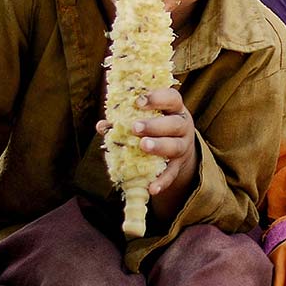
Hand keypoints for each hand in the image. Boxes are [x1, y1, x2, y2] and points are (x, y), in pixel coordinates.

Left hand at [96, 87, 197, 201]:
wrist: (179, 148)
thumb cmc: (156, 126)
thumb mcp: (148, 117)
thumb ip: (126, 119)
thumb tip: (102, 125)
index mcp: (174, 109)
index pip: (171, 98)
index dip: (157, 98)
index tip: (138, 101)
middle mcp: (182, 126)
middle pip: (174, 124)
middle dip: (154, 125)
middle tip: (135, 127)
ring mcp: (182, 146)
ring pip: (175, 146)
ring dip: (159, 146)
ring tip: (143, 146)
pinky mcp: (179, 165)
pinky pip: (172, 173)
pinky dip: (162, 181)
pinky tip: (152, 187)